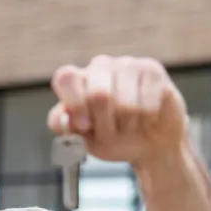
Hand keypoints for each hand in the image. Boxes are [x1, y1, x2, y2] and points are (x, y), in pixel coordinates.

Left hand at [46, 55, 188, 167]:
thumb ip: (69, 129)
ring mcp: (126, 65)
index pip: (65, 78)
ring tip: (129, 124)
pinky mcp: (152, 70)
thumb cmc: (115, 139)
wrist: (150, 146)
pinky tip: (147, 117)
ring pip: (125, 103)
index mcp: (78, 80)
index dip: (74, 104)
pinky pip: (147, 103)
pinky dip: (146, 120)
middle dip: (105, 123)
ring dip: (127, 124)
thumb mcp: (86, 140)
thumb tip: (59, 121)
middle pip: (97, 93)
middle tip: (110, 131)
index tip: (84, 126)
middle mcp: (100, 67)